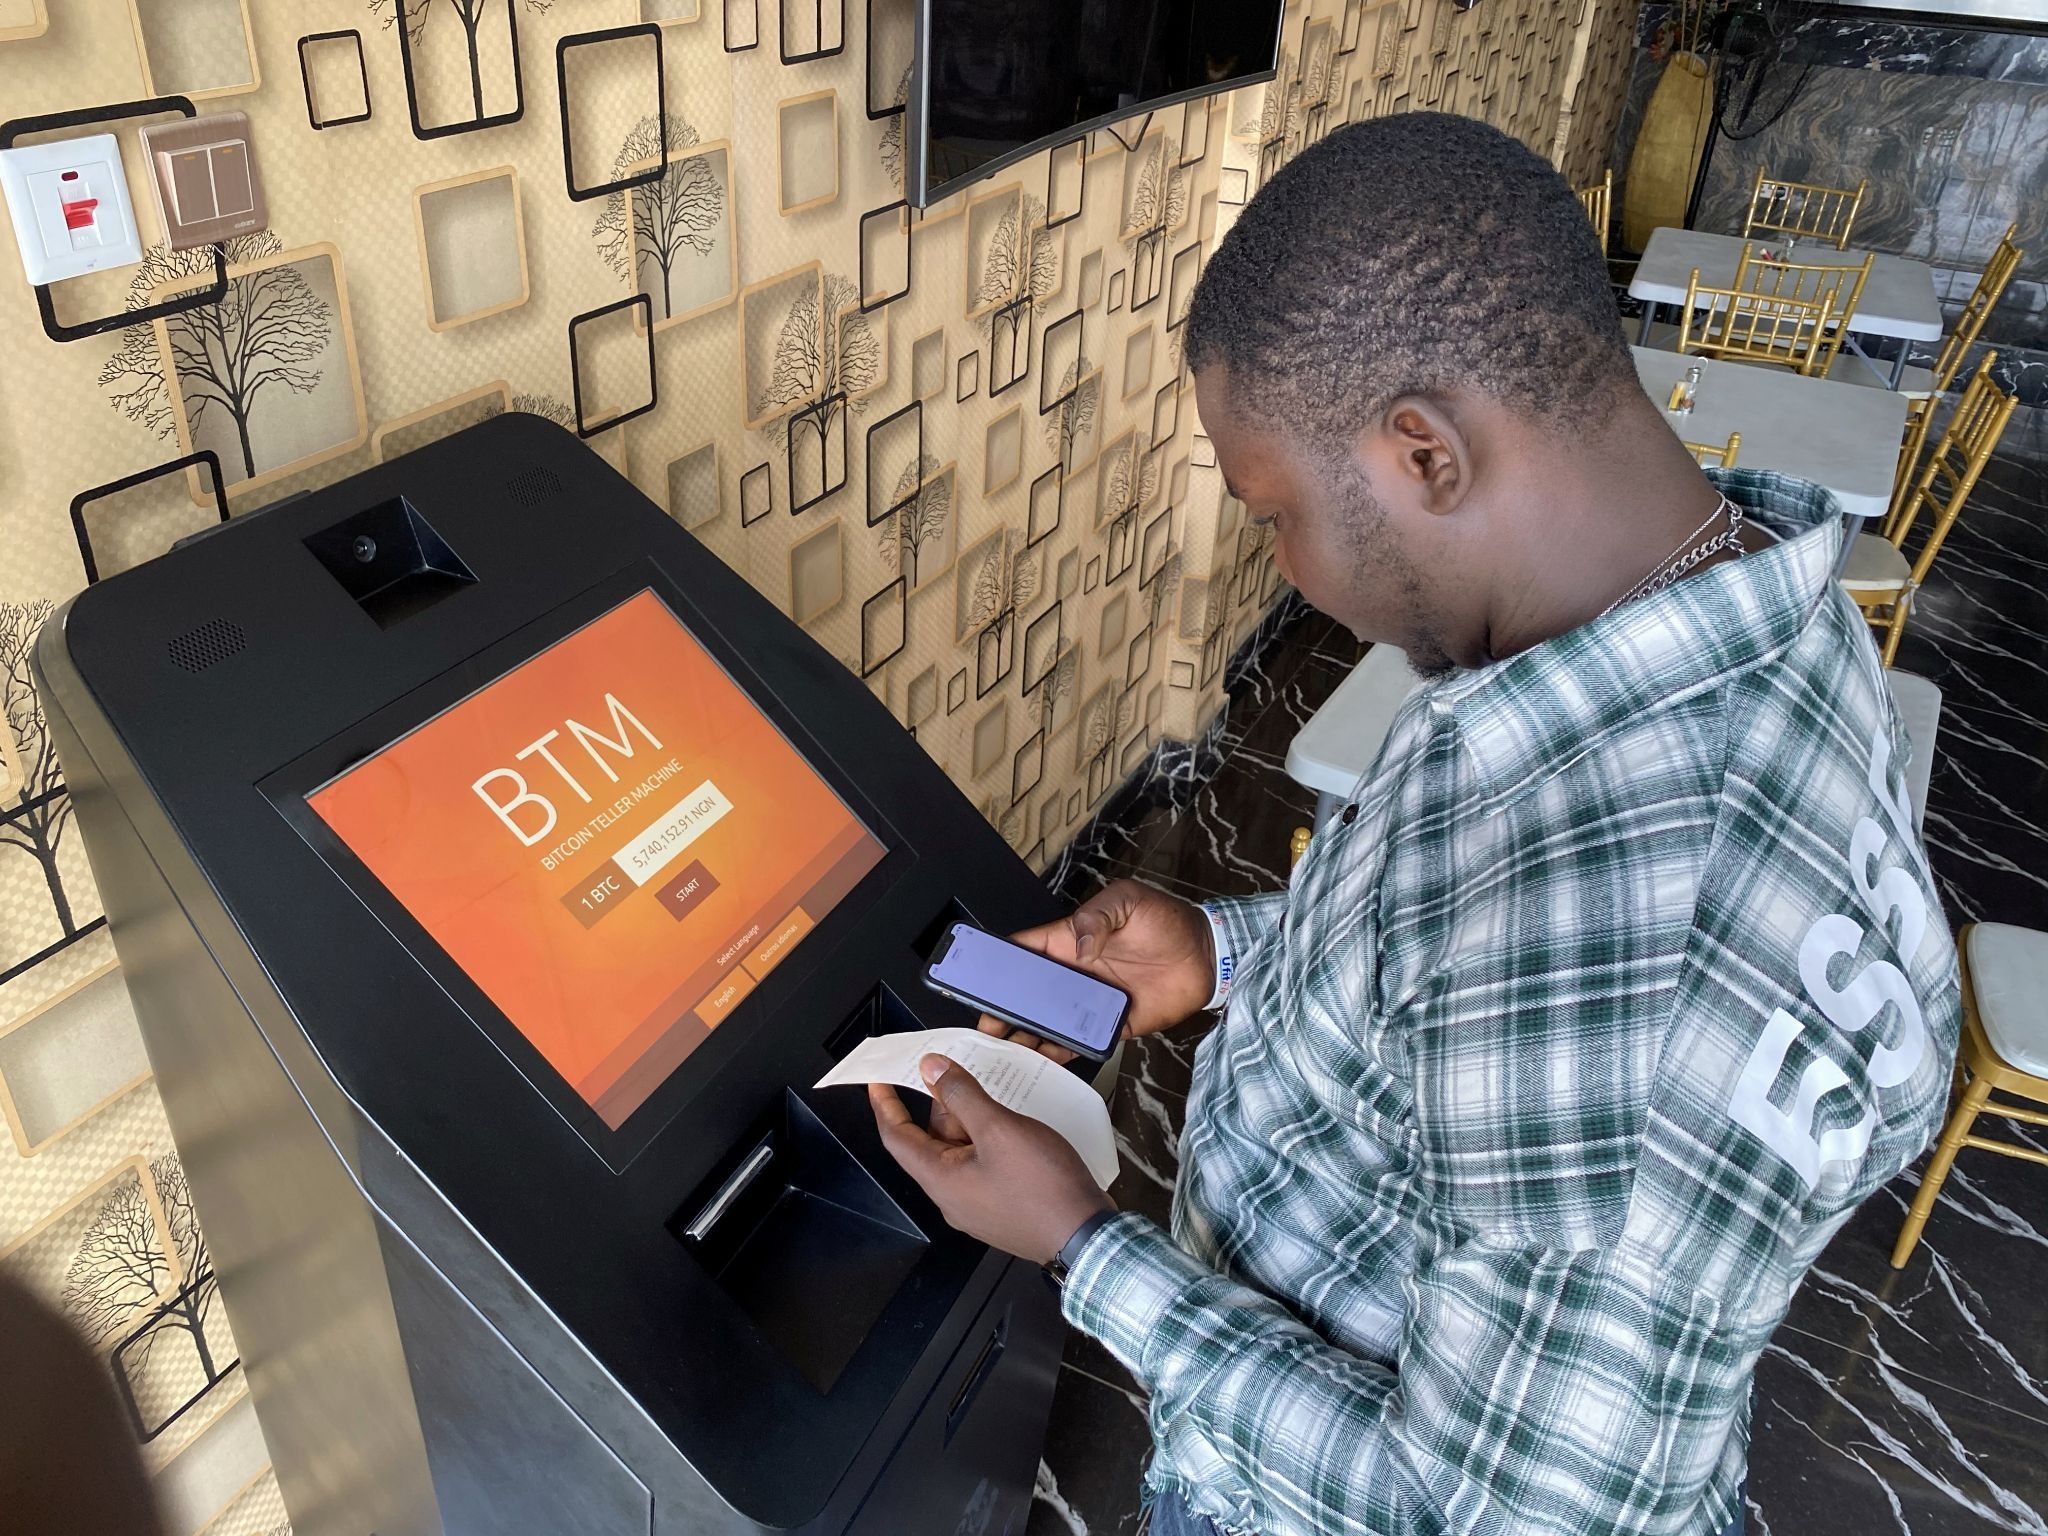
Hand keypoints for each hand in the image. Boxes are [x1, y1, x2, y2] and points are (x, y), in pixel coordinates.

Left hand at [869, 1055, 1112, 1264]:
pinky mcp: (1005, 1201)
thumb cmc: (1043, 1189)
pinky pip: (988, 1160)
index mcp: (941, 1179)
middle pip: (935, 1137)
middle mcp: (954, 1194)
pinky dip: (994, 1134)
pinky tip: (1016, 1115)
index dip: (885, 1105)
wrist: (1087, 1237)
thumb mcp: (999, 1130)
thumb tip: (931, 1069)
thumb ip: (962, 1095)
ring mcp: (980, 1200)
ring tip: (997, 1086)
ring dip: (977, 1115)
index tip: (880, 1080)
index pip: (896, 1137)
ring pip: (966, 1146)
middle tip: (960, 1067)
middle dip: (947, 1100)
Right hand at [982, 879, 1215, 1062]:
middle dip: (1002, 1007)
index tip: (972, 975)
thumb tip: (1078, 945)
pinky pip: (1078, 1041)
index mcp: (1069, 941)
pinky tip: (1040, 1060)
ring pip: (1047, 1020)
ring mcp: (1089, 1001)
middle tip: (982, 1025)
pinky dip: (1059, 1051)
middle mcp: (1074, 973)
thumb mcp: (1129, 902)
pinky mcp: (1110, 1025)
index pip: (1024, 950)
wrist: (1206, 956)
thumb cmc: (1166, 921)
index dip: (997, 962)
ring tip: (1001, 1049)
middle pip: (1027, 992)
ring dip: (1025, 1033)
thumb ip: (1098, 917)